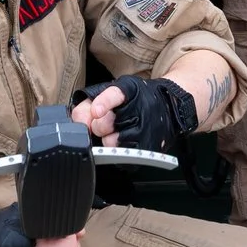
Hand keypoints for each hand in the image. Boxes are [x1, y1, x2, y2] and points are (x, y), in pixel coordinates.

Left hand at [76, 75, 197, 154]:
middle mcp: (139, 109)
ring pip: (111, 143)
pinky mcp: (148, 148)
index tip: (96, 110)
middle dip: (98, 125)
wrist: (168, 106)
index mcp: (129, 90)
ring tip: (117, 132)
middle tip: (105, 122)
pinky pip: (121, 156)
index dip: (103, 103)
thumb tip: (78, 122)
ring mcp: (145, 130)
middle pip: (104, 124)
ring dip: (108, 139)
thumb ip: (88, 104)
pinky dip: (117, 152)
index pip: (115, 95)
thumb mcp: (110, 93)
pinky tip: (124, 142)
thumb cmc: (135, 100)